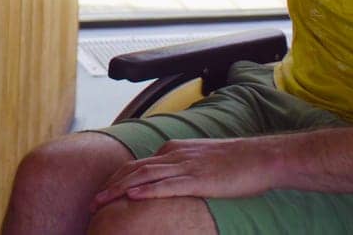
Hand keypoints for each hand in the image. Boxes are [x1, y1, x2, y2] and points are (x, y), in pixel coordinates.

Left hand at [90, 138, 276, 210]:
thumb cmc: (236, 162)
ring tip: (101, 202)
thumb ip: (182, 168)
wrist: (261, 157)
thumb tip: (167, 181)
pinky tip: (132, 197)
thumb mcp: (201, 161)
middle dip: (110, 186)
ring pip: (144, 176)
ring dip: (119, 190)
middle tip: (92, 202)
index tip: (103, 193)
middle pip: (134, 169)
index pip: (138, 164)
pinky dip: (147, 191)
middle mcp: (175, 155)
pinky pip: (167, 186)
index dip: (117, 179)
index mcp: (174, 150)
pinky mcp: (198, 180)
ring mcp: (186, 166)